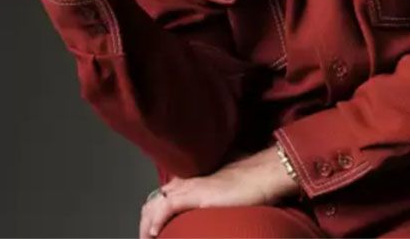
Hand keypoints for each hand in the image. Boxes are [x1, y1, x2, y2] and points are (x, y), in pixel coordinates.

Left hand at [139, 146, 299, 237]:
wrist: (264, 175)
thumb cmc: (253, 185)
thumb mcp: (226, 195)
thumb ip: (213, 201)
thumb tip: (215, 212)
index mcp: (192, 180)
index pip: (164, 196)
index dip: (154, 214)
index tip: (154, 232)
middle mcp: (186, 180)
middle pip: (154, 200)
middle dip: (145, 222)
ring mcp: (189, 186)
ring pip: (155, 204)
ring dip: (146, 224)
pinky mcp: (194, 193)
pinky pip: (165, 208)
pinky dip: (155, 221)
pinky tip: (154, 233)